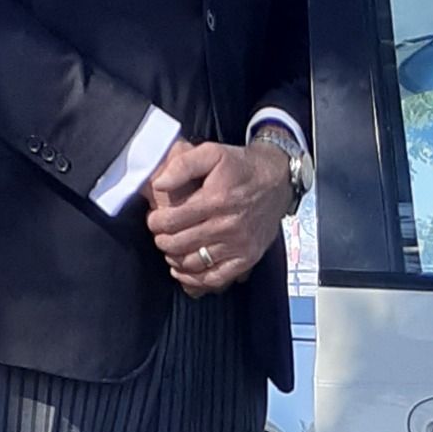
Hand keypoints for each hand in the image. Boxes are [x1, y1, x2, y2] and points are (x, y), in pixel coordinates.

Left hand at [145, 138, 288, 294]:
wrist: (277, 180)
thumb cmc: (241, 166)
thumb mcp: (212, 153)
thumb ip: (182, 165)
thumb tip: (158, 184)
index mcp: (217, 200)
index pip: (171, 221)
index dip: (155, 222)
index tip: (155, 218)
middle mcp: (228, 225)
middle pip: (178, 244)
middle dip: (162, 239)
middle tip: (161, 233)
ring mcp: (239, 245)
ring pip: (193, 263)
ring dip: (174, 258)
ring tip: (171, 247)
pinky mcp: (248, 257)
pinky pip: (215, 278)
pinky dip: (194, 279)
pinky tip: (183, 269)